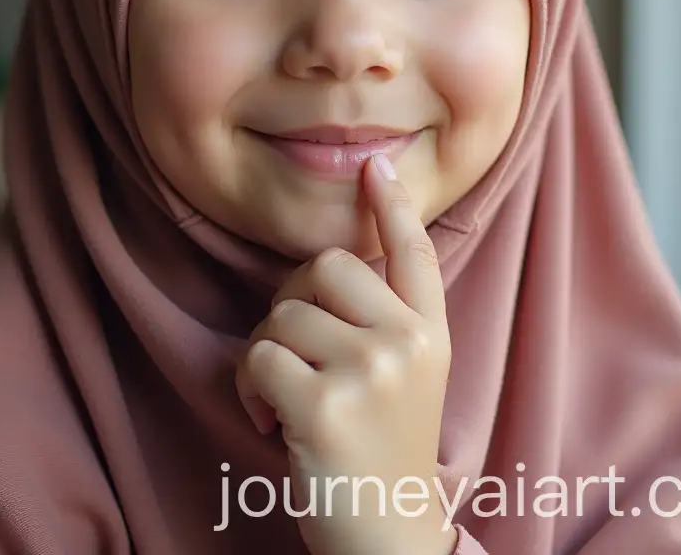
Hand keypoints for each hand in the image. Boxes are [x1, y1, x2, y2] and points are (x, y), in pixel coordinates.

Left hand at [235, 155, 456, 554]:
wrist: (387, 539)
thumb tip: (331, 265)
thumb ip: (386, 319)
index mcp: (431, 333)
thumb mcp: (409, 377)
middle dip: (292, 303)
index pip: (413, 252)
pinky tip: (270, 423)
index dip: (393, 205)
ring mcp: (372, 371)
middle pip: (325, 267)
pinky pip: (258, 357)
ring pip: (283, 313)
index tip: (375, 164)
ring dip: (267, 353)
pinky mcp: (326, 405)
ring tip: (285, 397)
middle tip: (297, 353)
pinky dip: (249, 389)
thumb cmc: (383, 451)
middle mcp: (409, 343)